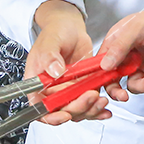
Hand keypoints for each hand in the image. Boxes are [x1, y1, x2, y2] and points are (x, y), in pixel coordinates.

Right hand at [25, 0, 108, 125]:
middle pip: (62, 111)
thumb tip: (55, 72)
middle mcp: (52, 90)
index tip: (65, 115)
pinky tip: (106, 109)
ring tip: (102, 100)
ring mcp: (68, 90)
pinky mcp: (82, 88)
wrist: (70, 27)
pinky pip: (89, 104)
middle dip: (78, 108)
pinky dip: (98, 109)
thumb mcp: (49, 42)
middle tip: (91, 96)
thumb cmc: (55, 32)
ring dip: (90, 110)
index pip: (39, 107)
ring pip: (78, 111)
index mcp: (37, 83)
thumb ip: (49, 57)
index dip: (51, 116)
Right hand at [97, 0, 143, 101]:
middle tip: (122, 95)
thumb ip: (120, 47)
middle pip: (113, 80)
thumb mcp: (136, 28)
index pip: (100, 63)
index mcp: (116, 42)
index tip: (101, 87)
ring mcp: (139, 64)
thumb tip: (105, 65)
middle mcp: (126, 55)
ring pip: (133, 85)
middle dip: (117, 90)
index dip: (99, 77)